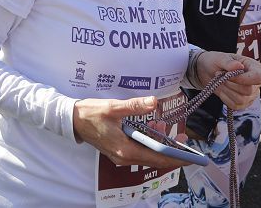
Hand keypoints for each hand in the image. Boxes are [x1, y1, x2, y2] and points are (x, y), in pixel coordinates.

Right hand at [73, 96, 187, 171]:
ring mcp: (120, 155)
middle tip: (183, 139)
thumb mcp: (113, 107)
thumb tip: (153, 102)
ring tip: (167, 130)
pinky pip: (138, 151)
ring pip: (146, 155)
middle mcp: (123, 157)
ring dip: (159, 145)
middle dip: (170, 150)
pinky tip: (152, 131)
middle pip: (153, 159)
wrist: (71, 120)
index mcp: (124, 149)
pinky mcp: (117, 151)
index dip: (174, 157)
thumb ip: (134, 106)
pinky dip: (148, 143)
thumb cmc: (90, 114)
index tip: (189, 156)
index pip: (156, 157)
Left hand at [194, 52, 260, 110]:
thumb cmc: (216, 62)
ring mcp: (251, 94)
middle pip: (248, 90)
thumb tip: (239, 66)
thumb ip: (229, 62)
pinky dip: (225, 98)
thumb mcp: (220, 58)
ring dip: (227, 91)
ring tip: (221, 82)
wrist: (208, 71)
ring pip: (241, 100)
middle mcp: (255, 82)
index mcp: (254, 67)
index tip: (227, 74)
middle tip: (220, 75)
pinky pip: (235, 106)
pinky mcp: (244, 103)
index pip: (257, 77)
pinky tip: (222, 90)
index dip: (243, 79)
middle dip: (230, 84)